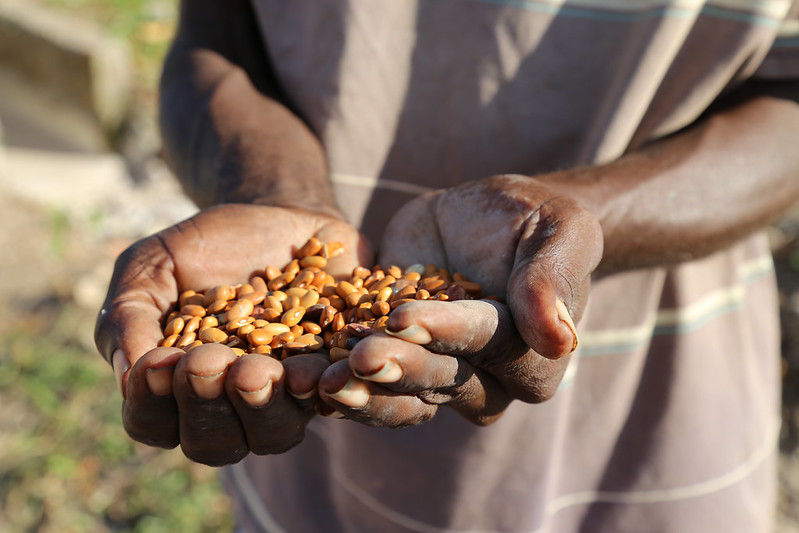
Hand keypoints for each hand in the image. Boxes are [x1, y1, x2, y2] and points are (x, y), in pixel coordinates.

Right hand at [95, 204, 370, 464]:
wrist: (279, 215)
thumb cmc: (205, 247)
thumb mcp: (152, 266)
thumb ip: (129, 316)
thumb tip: (128, 376)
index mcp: (178, 389)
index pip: (154, 425)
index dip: (151, 405)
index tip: (158, 361)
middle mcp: (231, 405)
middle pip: (216, 444)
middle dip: (207, 407)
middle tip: (207, 361)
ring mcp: (284, 397)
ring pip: (276, 434)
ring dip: (263, 407)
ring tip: (257, 368)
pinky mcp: (330, 374)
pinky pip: (332, 399)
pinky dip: (320, 390)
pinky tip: (309, 369)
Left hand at [318, 174, 601, 424]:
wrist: (487, 218)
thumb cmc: (535, 219)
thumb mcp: (558, 231)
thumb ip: (552, 279)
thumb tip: (561, 339)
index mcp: (533, 354)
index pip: (490, 344)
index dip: (448, 332)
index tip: (405, 317)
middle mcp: (488, 378)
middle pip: (444, 379)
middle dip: (401, 368)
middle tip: (360, 357)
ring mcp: (440, 375)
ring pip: (405, 397)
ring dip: (366, 393)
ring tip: (324, 383)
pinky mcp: (400, 361)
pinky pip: (373, 384)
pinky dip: (344, 383)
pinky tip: (308, 377)